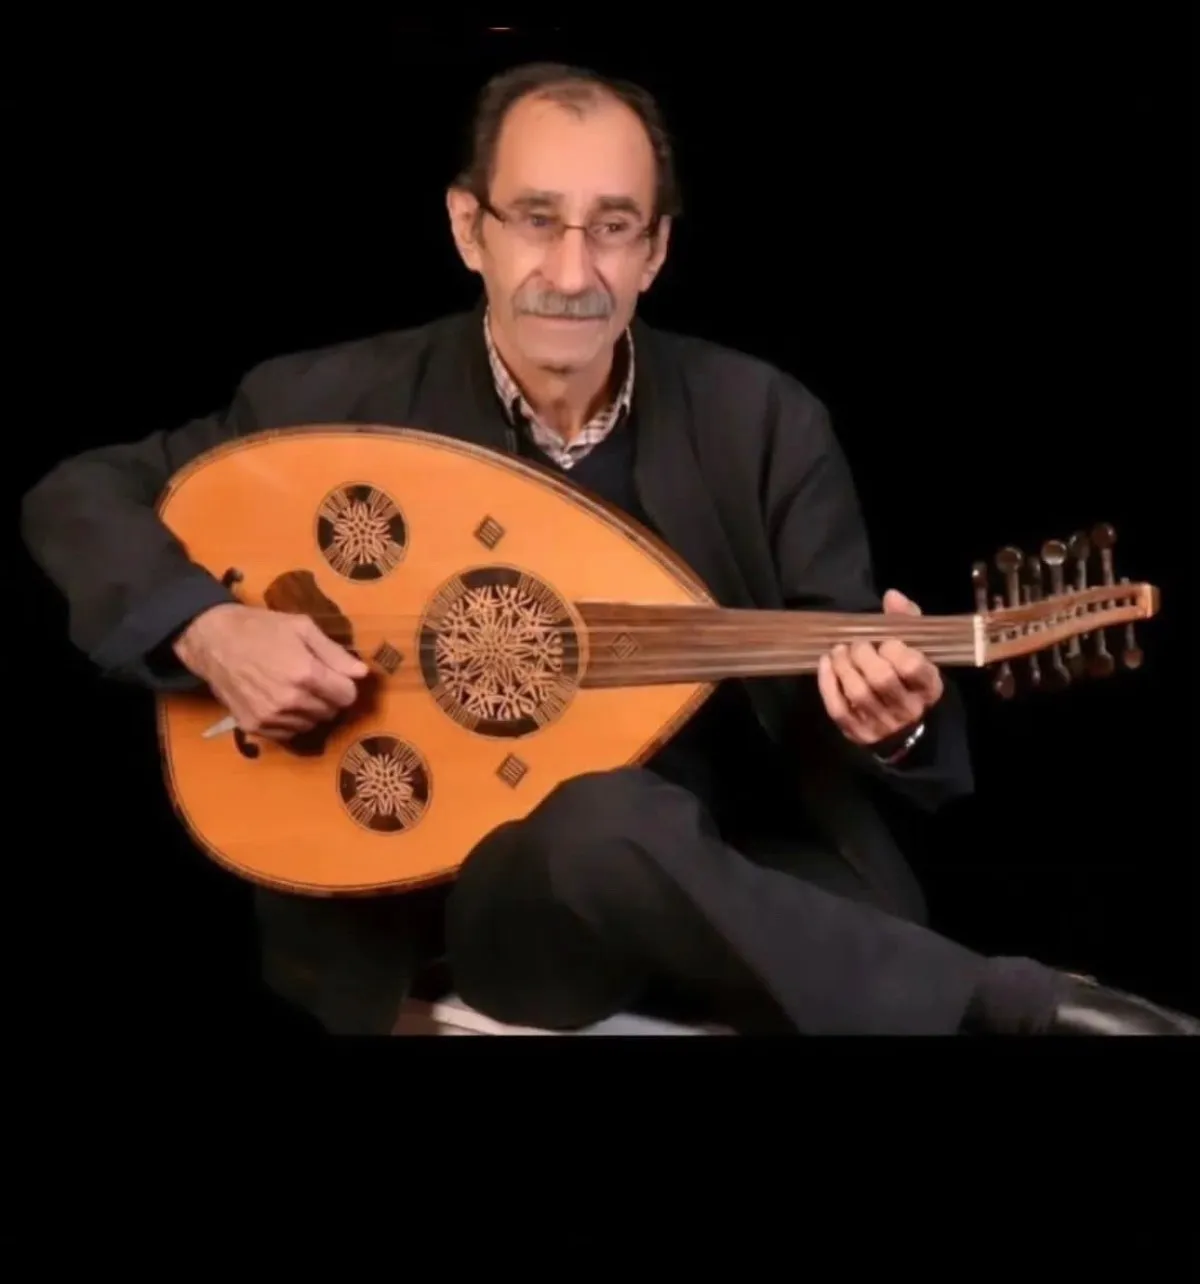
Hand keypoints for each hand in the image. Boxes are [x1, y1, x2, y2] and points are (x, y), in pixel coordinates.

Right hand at [174, 603, 368, 740]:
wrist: (213, 641)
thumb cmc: (261, 628)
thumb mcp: (302, 628)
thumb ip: (334, 653)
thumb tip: (362, 673)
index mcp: (305, 674)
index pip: (347, 696)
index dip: (345, 685)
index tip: (336, 676)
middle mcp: (290, 701)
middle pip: (331, 712)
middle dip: (329, 697)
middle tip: (314, 680)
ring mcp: (271, 717)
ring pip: (311, 724)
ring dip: (311, 710)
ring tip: (295, 688)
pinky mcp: (255, 727)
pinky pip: (289, 733)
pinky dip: (291, 720)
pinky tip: (280, 701)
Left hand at [816, 588, 943, 748]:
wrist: (902, 725)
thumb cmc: (907, 677)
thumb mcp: (915, 648)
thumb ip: (906, 620)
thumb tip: (892, 596)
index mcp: (928, 686)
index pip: (911, 665)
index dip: (893, 648)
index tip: (884, 641)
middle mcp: (909, 709)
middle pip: (881, 679)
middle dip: (862, 654)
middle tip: (856, 644)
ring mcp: (883, 724)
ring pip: (858, 693)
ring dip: (842, 666)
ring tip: (838, 651)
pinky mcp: (859, 733)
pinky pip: (838, 708)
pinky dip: (827, 683)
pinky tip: (826, 664)